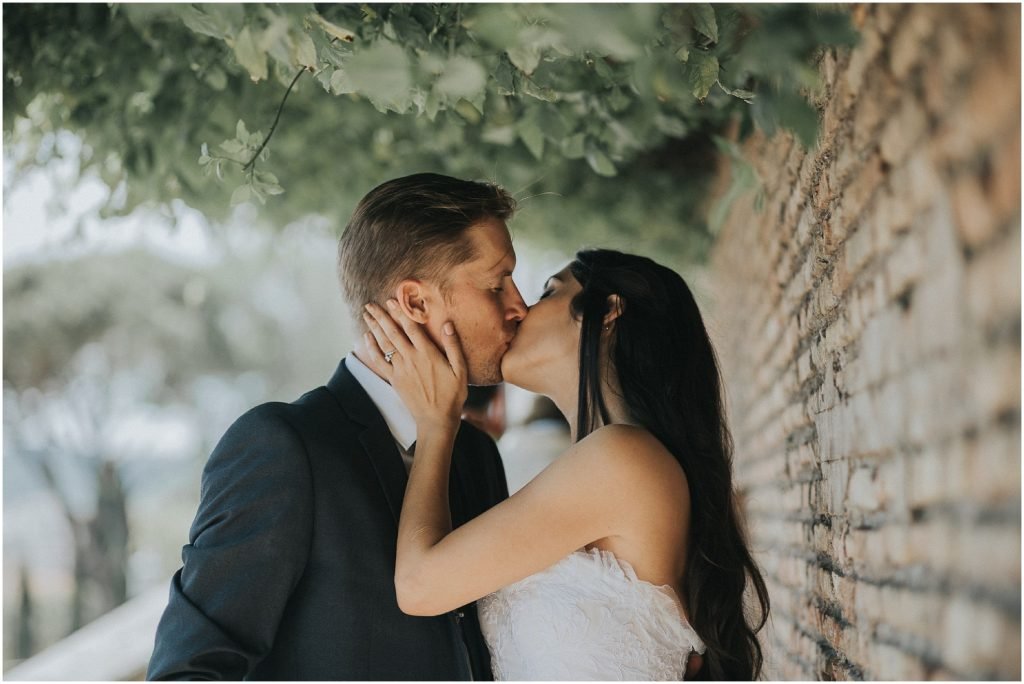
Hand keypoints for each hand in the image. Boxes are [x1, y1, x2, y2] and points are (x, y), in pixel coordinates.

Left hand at [363, 300, 467, 434]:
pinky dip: (372, 348)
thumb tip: (448, 324)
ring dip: (374, 327)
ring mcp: (400, 369)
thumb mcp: (460, 370)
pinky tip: (366, 338)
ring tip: (367, 314)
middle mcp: (411, 358)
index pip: (411, 328)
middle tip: (372, 304)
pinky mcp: (394, 379)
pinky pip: (379, 361)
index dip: (401, 312)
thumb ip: (453, 346)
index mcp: (428, 354)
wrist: (436, 420)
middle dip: (382, 316)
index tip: (392, 300)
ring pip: (384, 343)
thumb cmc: (452, 395)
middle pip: (393, 332)